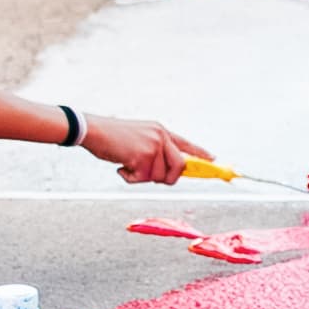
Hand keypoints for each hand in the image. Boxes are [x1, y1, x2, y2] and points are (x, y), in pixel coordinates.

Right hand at [83, 117, 202, 185]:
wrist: (93, 130)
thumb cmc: (111, 137)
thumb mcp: (139, 137)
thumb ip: (154, 149)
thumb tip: (167, 171)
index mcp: (161, 131)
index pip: (186, 144)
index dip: (201, 154)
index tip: (215, 161)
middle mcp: (161, 136)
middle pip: (180, 167)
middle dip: (168, 178)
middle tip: (148, 176)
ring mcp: (153, 145)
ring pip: (160, 176)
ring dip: (143, 177)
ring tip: (128, 165)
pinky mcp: (143, 156)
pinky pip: (144, 179)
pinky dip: (130, 178)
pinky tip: (121, 166)